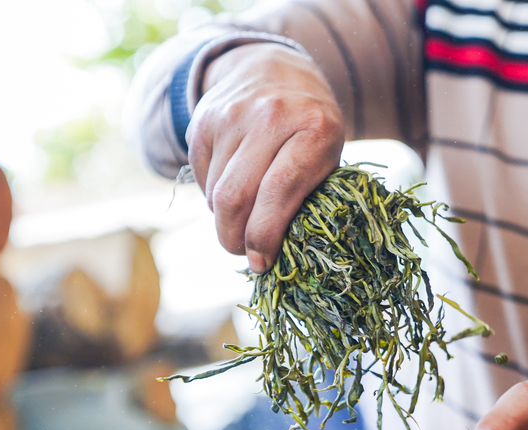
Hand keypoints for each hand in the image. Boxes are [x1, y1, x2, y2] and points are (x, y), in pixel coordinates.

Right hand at [188, 42, 344, 272]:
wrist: (275, 70)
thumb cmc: (308, 128)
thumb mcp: (325, 156)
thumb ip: (303, 198)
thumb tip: (266, 253)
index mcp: (314, 128)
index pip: (278, 193)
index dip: (264, 236)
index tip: (261, 262)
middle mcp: (270, 116)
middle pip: (235, 198)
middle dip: (234, 238)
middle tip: (241, 251)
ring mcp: (231, 115)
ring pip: (215, 193)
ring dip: (224, 219)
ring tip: (241, 218)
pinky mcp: (202, 120)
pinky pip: (202, 179)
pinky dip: (212, 196)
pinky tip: (231, 188)